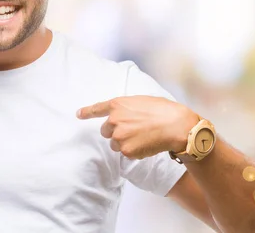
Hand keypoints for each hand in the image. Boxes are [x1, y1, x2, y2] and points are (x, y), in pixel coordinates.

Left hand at [77, 96, 198, 158]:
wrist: (175, 125)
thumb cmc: (163, 110)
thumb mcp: (141, 101)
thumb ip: (127, 107)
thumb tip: (124, 115)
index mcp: (118, 104)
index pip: (97, 109)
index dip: (87, 112)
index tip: (78, 114)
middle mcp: (114, 120)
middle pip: (105, 130)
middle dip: (116, 131)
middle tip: (133, 129)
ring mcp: (118, 136)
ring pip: (115, 143)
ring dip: (124, 142)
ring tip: (142, 136)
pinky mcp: (126, 150)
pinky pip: (125, 153)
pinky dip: (134, 150)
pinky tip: (146, 143)